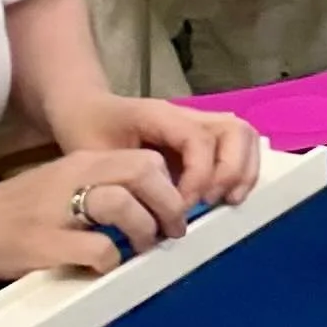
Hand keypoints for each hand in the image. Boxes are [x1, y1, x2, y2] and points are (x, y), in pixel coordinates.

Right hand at [0, 146, 202, 280]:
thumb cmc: (10, 213)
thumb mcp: (57, 185)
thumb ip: (98, 188)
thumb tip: (149, 206)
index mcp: (80, 163)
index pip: (146, 160)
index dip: (169, 187)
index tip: (173, 212)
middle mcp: (72, 177)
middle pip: (144, 173)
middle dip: (169, 205)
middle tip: (171, 233)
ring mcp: (58, 210)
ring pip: (125, 205)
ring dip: (143, 231)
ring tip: (140, 250)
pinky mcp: (44, 243)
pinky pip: (98, 249)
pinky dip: (110, 262)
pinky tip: (103, 268)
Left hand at [53, 93, 259, 207]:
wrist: (84, 111)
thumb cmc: (87, 131)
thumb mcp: (95, 155)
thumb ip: (125, 181)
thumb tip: (155, 216)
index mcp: (160, 115)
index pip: (198, 140)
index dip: (199, 176)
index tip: (182, 206)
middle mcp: (187, 115)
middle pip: (234, 130)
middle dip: (231, 171)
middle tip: (210, 201)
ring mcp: (198, 123)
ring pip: (243, 135)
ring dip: (242, 171)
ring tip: (225, 200)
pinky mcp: (202, 138)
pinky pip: (237, 146)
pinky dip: (241, 171)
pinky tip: (223, 196)